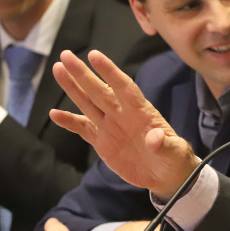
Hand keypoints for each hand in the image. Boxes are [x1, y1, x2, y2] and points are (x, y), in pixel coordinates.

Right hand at [50, 50, 198, 198]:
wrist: (165, 175)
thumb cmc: (174, 158)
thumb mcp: (174, 152)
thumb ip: (164, 144)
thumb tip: (154, 139)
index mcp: (141, 112)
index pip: (124, 87)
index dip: (110, 72)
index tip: (95, 56)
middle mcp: (123, 114)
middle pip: (100, 90)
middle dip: (83, 74)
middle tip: (66, 55)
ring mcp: (110, 126)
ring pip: (88, 103)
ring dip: (72, 88)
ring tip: (58, 69)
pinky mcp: (102, 141)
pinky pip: (83, 129)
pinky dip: (69, 122)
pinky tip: (54, 114)